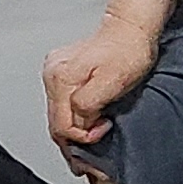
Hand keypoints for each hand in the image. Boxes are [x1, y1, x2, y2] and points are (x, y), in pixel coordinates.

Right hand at [44, 22, 158, 147]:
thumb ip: (90, 102)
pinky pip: (63, 105)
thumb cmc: (128, 52)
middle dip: (75, 142)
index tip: (104, 132)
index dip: (83, 138)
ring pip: (58, 115)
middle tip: (95, 152)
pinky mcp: (63, 73)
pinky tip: (88, 123)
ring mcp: (55, 73)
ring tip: (94, 138)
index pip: (61, 125)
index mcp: (61, 77)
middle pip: (56, 122)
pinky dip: (74, 118)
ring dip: (75, 131)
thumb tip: (79, 119)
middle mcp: (53, 74)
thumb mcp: (114, 81)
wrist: (130, 31)